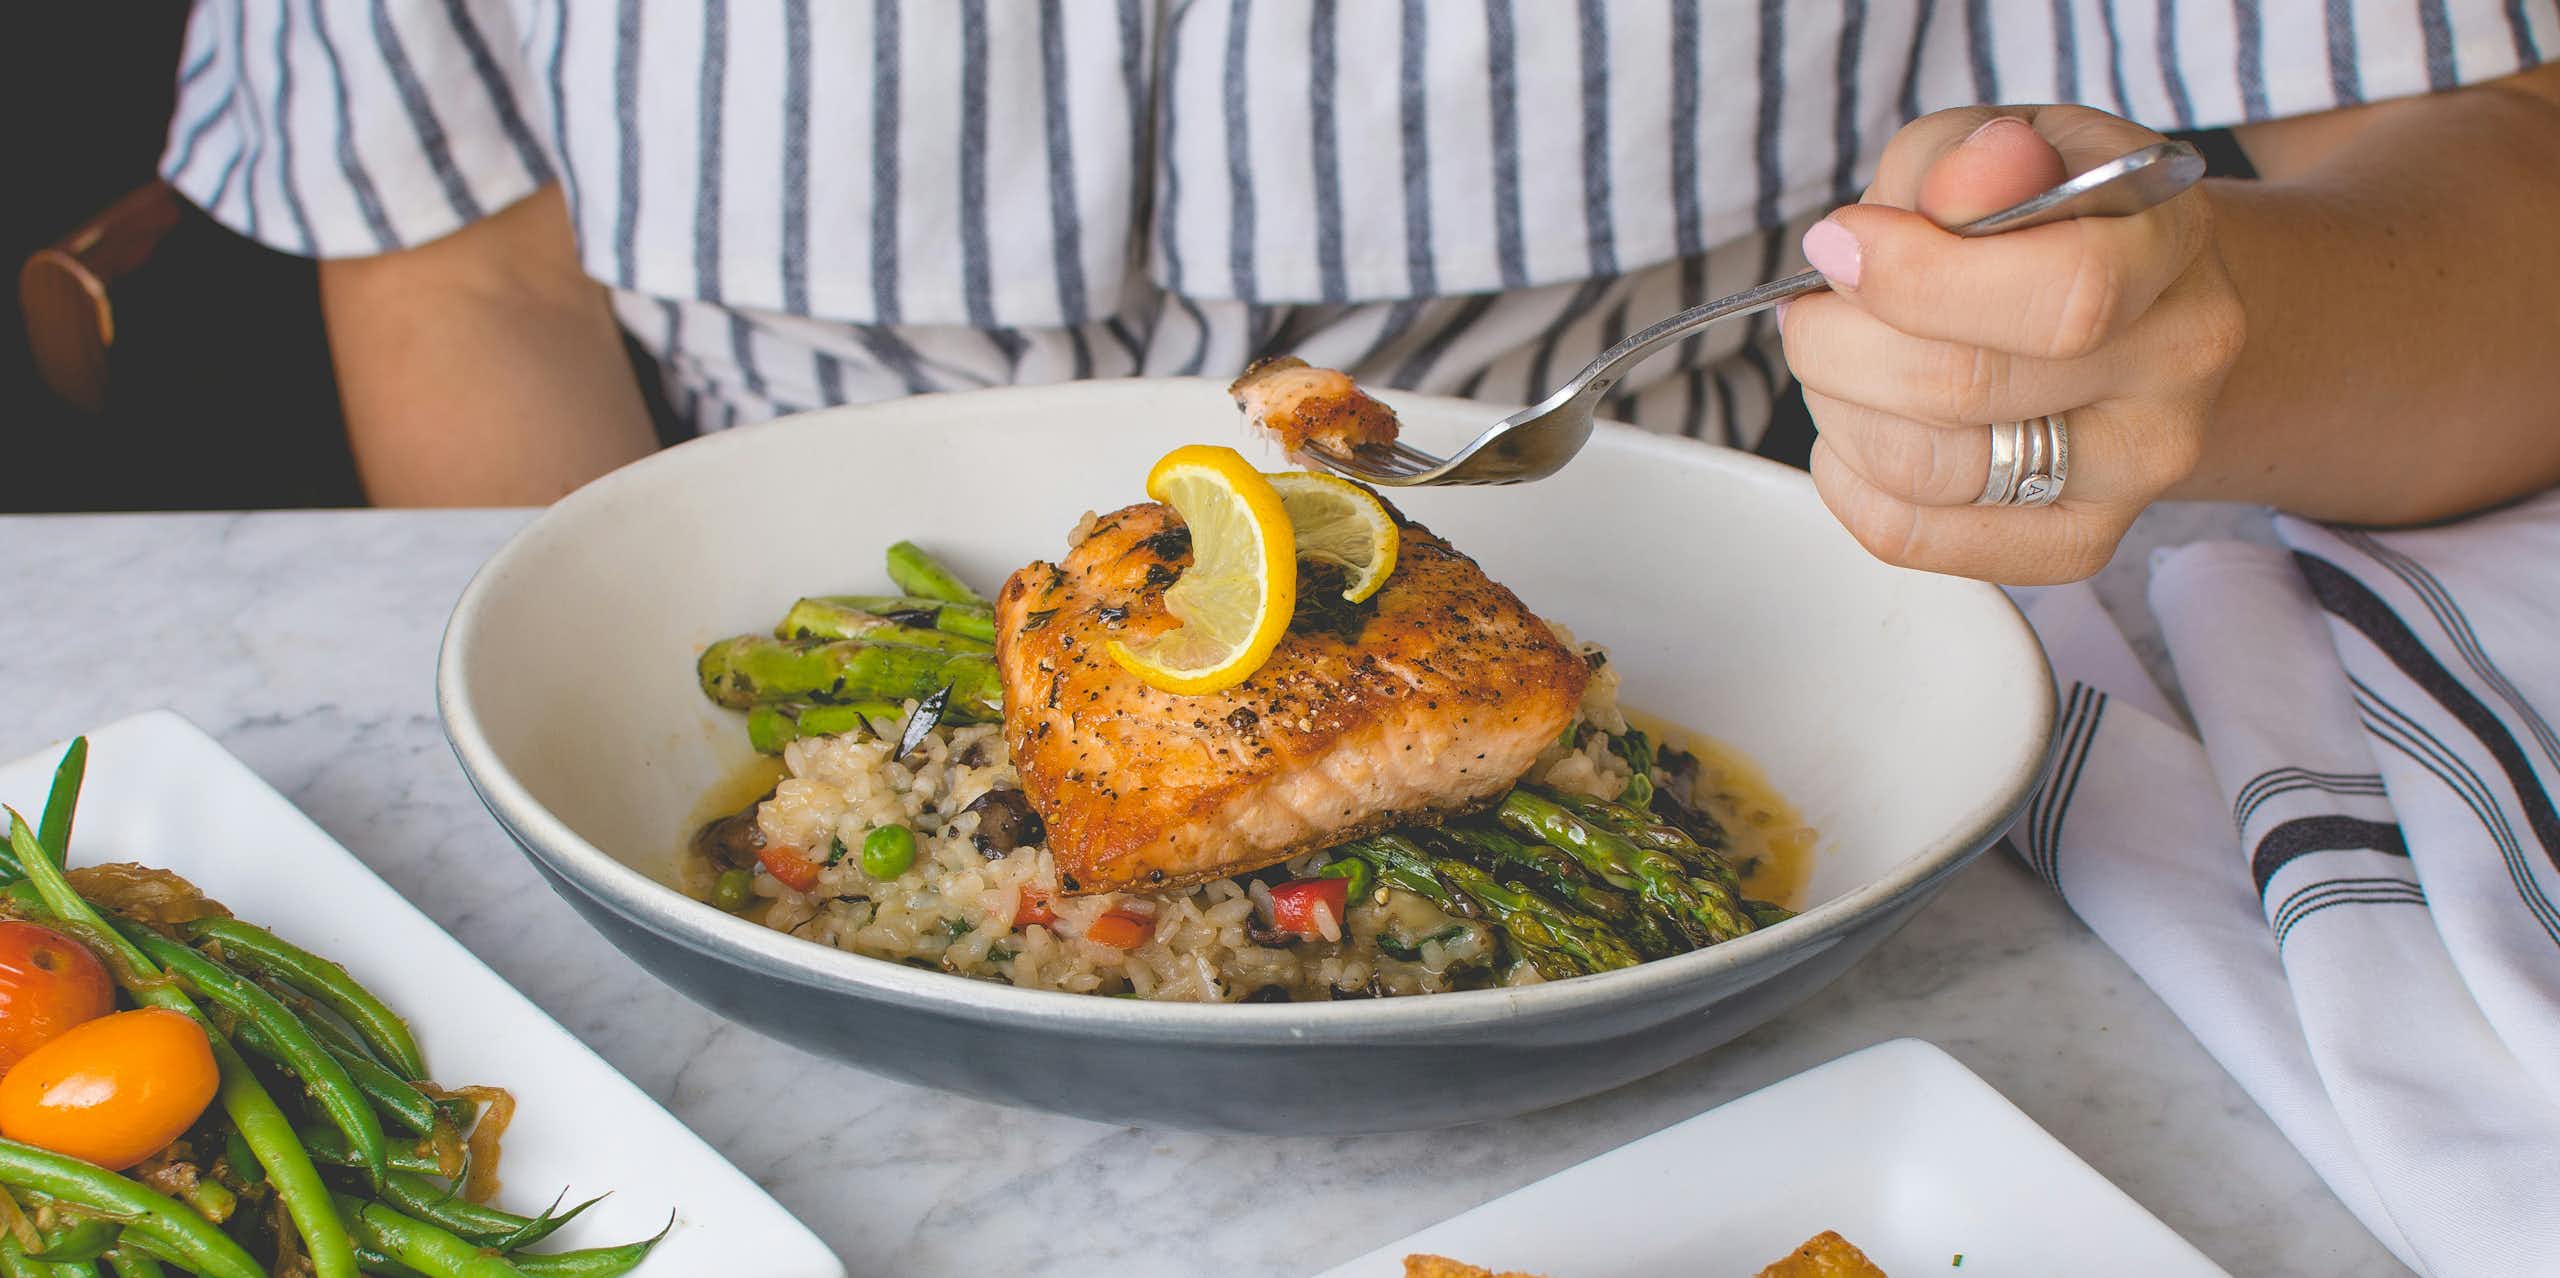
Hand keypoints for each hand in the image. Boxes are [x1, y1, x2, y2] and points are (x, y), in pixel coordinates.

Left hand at [1781, 107, 2245, 583]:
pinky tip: (1856, 422)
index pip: (2063, 292)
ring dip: (1838, 408)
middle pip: (1966, 387)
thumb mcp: (2004, 143)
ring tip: (1837, 359)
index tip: (1841, 244)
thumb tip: (1961, 186)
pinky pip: (1911, 534)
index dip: (1918, 276)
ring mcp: (2136, 467)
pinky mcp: (2076, 541)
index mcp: (2170, 242)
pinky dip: (1846, 477)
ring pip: (1927, 470)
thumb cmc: (2045, 215)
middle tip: (1815, 308)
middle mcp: (2175, 364)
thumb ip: (1968, 158)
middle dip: (1842, 342)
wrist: (2128, 304)